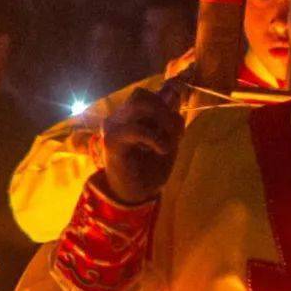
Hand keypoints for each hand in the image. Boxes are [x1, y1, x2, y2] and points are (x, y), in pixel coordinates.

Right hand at [101, 86, 181, 204]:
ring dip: (162, 118)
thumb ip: (170, 121)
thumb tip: (177, 97)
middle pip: (142, 94)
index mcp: (129, 116)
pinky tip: (162, 149)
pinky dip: (154, 137)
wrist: (131, 196)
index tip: (178, 123)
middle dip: (166, 110)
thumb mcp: (167, 142)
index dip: (167, 101)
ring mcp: (113, 126)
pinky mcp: (112, 141)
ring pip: (139, 103)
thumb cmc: (148, 170)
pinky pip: (136, 128)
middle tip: (176, 132)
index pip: (146, 95)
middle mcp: (118, 117)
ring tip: (170, 140)